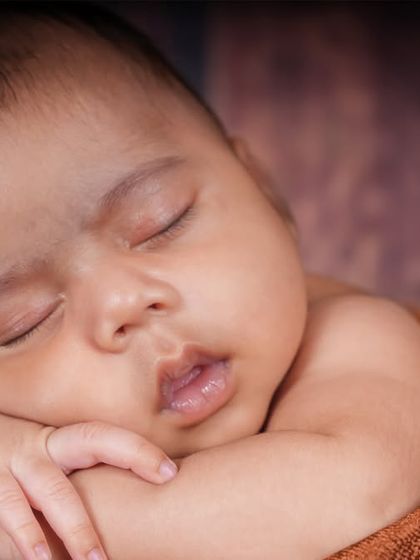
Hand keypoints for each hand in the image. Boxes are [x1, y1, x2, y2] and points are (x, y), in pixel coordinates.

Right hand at [0, 414, 177, 559]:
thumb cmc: (18, 467)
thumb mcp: (44, 462)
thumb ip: (77, 473)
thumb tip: (132, 499)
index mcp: (60, 441)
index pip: (106, 436)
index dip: (139, 450)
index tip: (170, 472)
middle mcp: (42, 447)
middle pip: (90, 443)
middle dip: (128, 461)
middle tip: (162, 485)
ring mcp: (15, 467)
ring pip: (52, 491)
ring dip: (75, 527)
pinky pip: (10, 513)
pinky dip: (26, 537)